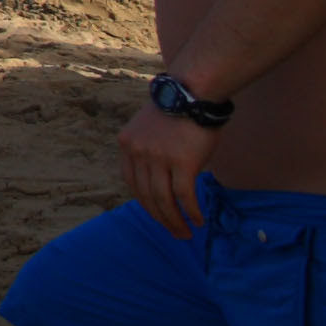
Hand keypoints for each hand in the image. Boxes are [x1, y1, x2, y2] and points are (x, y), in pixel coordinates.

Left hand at [122, 98, 220, 239]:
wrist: (192, 92)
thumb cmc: (178, 110)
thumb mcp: (150, 130)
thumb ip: (150, 152)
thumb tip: (161, 180)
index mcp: (127, 145)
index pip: (132, 183)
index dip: (145, 203)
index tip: (158, 215)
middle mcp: (138, 153)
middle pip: (146, 195)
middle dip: (161, 218)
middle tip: (175, 233)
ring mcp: (158, 158)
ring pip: (164, 199)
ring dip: (175, 221)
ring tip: (186, 234)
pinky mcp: (182, 163)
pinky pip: (184, 196)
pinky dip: (191, 212)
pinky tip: (199, 220)